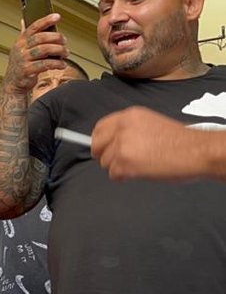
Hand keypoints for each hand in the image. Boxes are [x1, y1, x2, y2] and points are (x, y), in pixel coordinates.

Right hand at [3, 14, 68, 94]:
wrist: (13, 84)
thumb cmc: (21, 65)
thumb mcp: (21, 49)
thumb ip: (25, 36)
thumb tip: (23, 21)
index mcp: (20, 41)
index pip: (33, 27)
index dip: (46, 20)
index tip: (57, 17)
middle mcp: (20, 48)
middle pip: (41, 38)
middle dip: (56, 38)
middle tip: (65, 41)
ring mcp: (23, 59)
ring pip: (44, 50)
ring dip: (58, 50)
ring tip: (66, 53)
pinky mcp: (27, 70)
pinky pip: (44, 64)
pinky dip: (56, 64)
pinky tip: (62, 64)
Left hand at [91, 107, 205, 179]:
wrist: (197, 151)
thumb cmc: (181, 141)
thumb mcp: (150, 123)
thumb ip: (129, 129)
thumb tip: (113, 141)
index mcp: (128, 116)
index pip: (99, 128)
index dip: (101, 141)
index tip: (103, 148)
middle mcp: (122, 128)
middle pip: (96, 146)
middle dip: (106, 155)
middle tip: (122, 160)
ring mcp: (121, 146)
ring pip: (105, 162)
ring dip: (119, 167)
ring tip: (140, 164)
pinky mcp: (124, 163)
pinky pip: (113, 175)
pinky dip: (125, 177)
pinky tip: (141, 172)